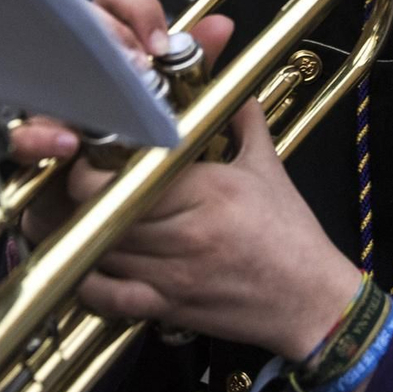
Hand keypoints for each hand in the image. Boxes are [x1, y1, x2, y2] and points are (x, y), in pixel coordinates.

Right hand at [8, 0, 225, 240]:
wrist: (120, 219)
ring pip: (44, 72)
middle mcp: (77, 67)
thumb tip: (221, 25)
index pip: (112, 0)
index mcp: (114, 47)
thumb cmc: (145, 154)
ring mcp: (48, 104)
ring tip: (112, 101)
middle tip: (138, 64)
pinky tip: (68, 144)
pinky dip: (40, 136)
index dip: (136, 9)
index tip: (159, 42)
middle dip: (108, 38)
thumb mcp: (180, 110)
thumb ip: (196, 67)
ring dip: (77, 79)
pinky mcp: (30, 148)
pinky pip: (21, 135)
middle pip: (76, 25)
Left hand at [73, 100, 362, 359]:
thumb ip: (243, 120)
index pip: (130, 174)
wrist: (313, 301)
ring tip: (79, 217)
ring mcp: (173, 274)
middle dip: (82, 197)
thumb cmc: (291, 235)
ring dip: (82, 234)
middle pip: (104, 211)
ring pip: (99, 251)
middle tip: (79, 185)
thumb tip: (231, 85)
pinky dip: (90, 283)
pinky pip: (109, 298)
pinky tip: (88, 265)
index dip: (96, 165)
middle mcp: (186, 232)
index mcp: (209, 190)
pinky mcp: (168, 306)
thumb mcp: (268, 169)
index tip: (92, 155)